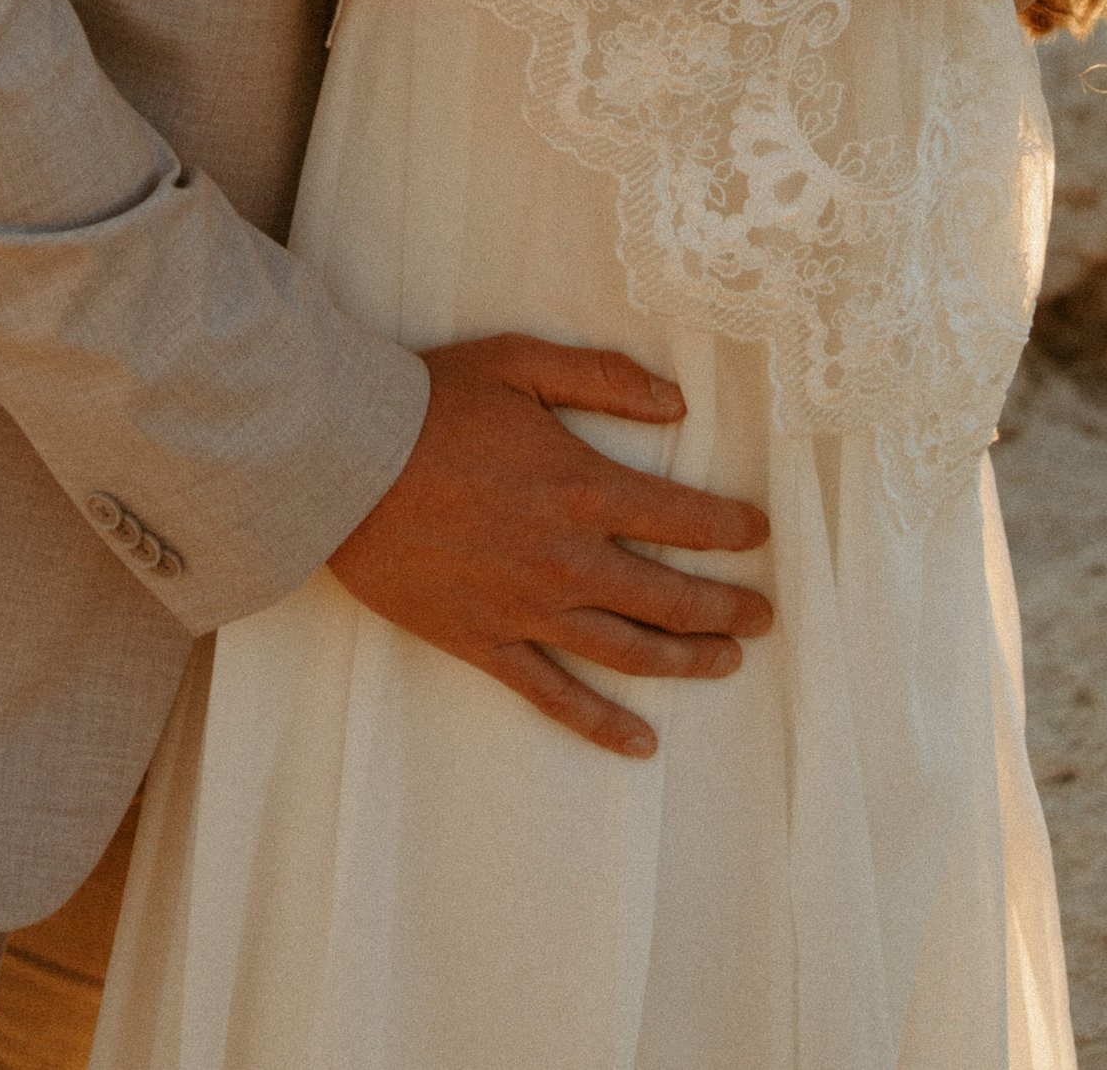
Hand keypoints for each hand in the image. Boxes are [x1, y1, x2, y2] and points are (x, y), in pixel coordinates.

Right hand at [328, 331, 774, 757]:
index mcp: (583, 488)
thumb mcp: (519, 363)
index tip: (760, 534)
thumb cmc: (429, 405)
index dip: (733, 529)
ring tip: (726, 661)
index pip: (685, 518)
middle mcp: (568, 560)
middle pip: (671, 597)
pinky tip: (642, 742)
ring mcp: (528, 610)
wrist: (342, 463)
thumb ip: (603, 378)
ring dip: (688, 660)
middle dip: (728, 608)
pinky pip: (555, 696)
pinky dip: (603, 725)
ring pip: (630, 652)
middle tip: (764, 614)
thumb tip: (678, 401)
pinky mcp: (486, 644)